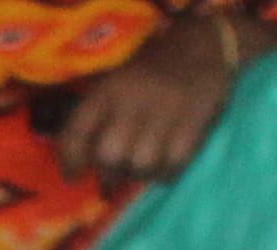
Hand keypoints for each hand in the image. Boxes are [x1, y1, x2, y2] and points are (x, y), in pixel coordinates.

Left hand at [59, 8, 259, 185]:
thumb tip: (83, 165)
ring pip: (141, 166)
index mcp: (110, 88)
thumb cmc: (154, 71)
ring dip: (141, 173)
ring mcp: (165, 112)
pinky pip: (171, 167)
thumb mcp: (118, 81)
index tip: (74, 176)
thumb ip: (99, 116)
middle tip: (117, 173)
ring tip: (145, 164)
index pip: (78, 131)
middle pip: (109, 156)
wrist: (205, 46)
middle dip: (110, 171)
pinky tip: (167, 162)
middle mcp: (133, 99)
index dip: (71, 160)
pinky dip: (166, 172)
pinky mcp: (193, 125)